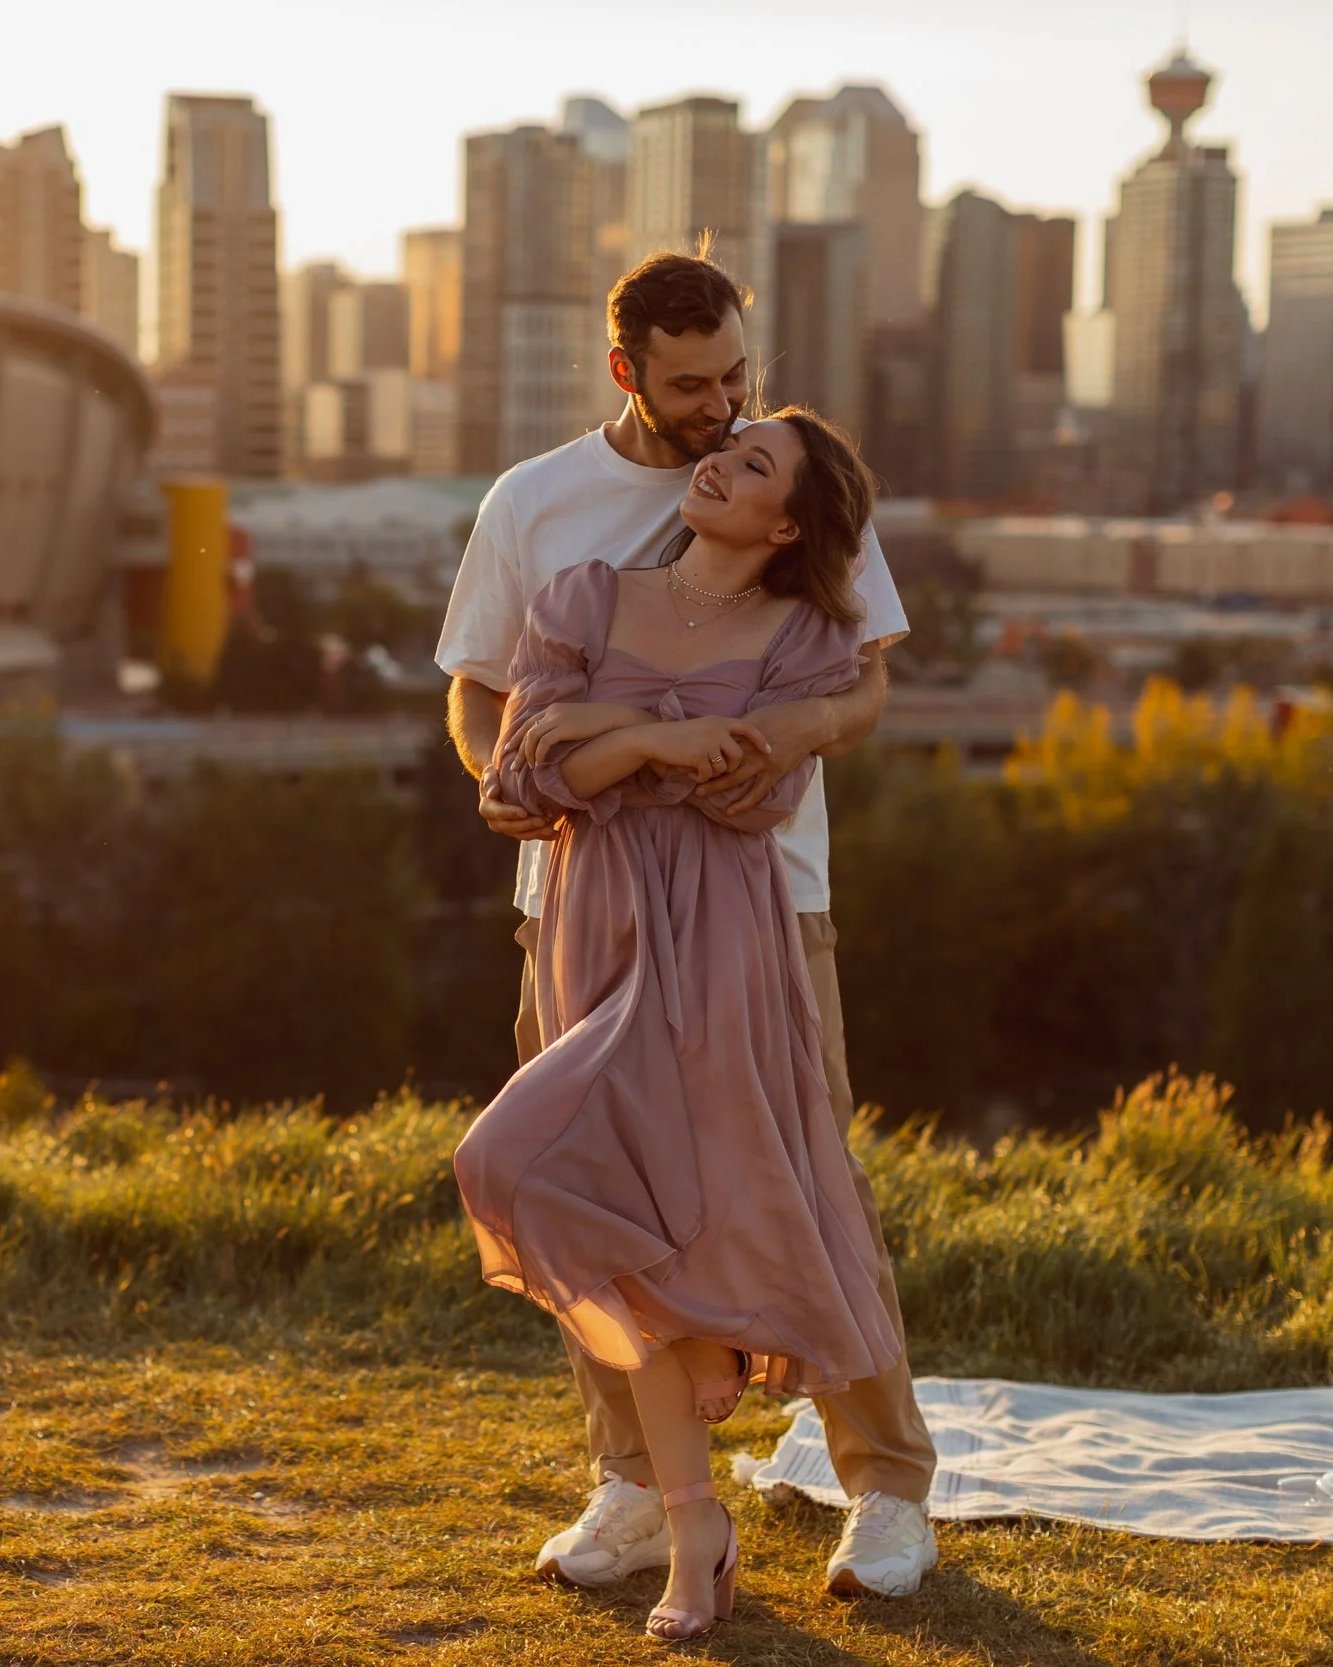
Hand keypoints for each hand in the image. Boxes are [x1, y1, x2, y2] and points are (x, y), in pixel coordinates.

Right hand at [478, 765, 558, 840]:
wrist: (504, 783)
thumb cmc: (497, 775)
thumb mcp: (490, 773)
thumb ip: (490, 781)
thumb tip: (492, 794)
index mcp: (487, 808)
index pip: (496, 813)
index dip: (510, 814)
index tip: (524, 812)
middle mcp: (496, 822)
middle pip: (510, 827)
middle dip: (526, 825)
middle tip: (542, 820)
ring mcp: (508, 829)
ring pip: (521, 835)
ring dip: (536, 833)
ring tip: (551, 828)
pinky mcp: (520, 831)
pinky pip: (531, 836)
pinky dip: (543, 836)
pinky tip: (556, 833)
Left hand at [508, 702, 646, 765]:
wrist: (614, 718)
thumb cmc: (598, 724)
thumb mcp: (575, 722)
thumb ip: (561, 728)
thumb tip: (552, 743)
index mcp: (553, 709)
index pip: (527, 723)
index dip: (516, 737)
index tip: (509, 750)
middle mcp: (551, 712)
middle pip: (525, 731)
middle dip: (516, 749)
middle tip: (511, 765)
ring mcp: (557, 718)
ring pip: (532, 737)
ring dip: (527, 754)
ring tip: (527, 768)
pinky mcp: (564, 727)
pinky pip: (543, 743)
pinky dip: (538, 754)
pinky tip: (539, 764)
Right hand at [647, 716, 772, 783]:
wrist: (654, 738)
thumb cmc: (678, 736)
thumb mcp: (702, 728)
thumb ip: (719, 735)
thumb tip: (737, 752)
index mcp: (719, 721)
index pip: (748, 728)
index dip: (760, 740)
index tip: (768, 751)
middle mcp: (717, 729)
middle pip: (737, 756)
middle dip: (731, 768)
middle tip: (718, 771)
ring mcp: (708, 742)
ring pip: (722, 768)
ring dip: (711, 773)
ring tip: (696, 767)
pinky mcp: (699, 756)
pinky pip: (708, 775)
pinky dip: (699, 777)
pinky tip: (688, 770)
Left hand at [692, 702, 818, 813]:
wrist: (809, 723)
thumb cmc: (782, 715)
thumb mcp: (757, 715)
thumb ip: (740, 729)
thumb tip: (724, 735)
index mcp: (745, 732)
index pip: (717, 743)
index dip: (701, 750)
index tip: (685, 754)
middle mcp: (751, 748)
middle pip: (721, 761)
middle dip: (702, 769)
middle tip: (684, 775)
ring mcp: (763, 762)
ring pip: (735, 778)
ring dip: (717, 786)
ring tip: (700, 794)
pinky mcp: (775, 773)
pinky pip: (757, 793)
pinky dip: (744, 803)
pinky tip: (731, 811)